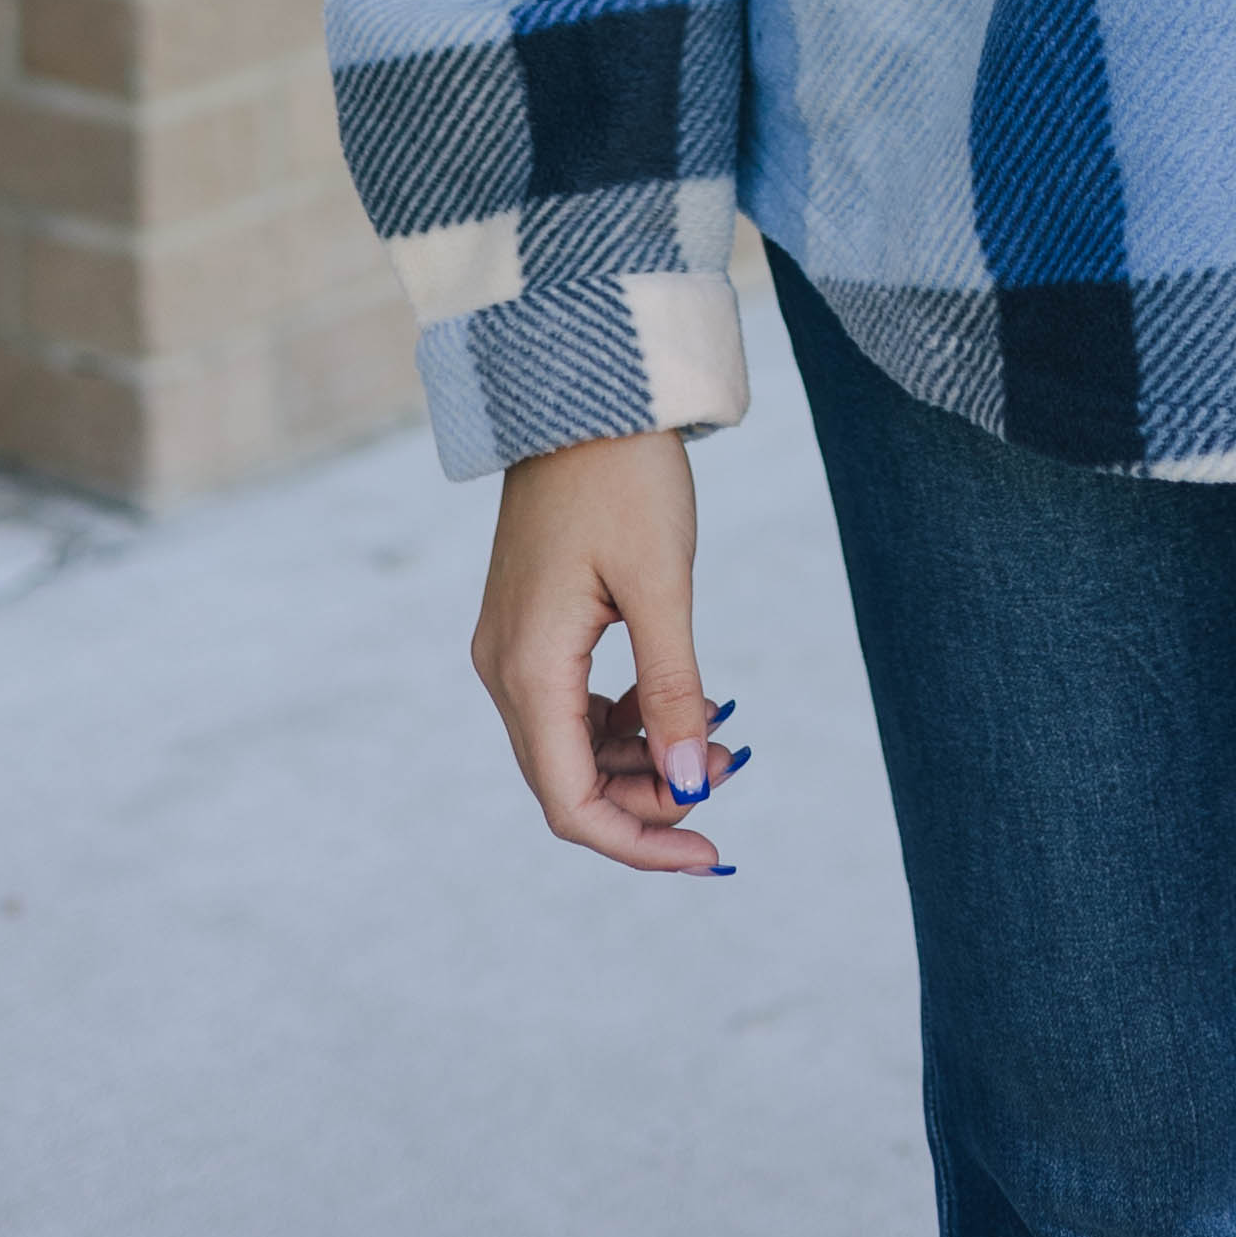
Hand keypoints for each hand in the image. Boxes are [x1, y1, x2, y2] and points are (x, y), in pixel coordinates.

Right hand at [473, 425, 745, 875]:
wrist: (584, 386)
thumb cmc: (624, 475)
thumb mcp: (662, 583)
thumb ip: (674, 690)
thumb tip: (692, 785)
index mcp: (528, 667)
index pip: (570, 801)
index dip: (639, 842)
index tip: (711, 850)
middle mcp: (503, 667)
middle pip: (569, 780)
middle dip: (651, 796)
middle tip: (732, 771)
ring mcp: (510, 644)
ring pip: (572, 745)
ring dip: (643, 757)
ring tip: (721, 739)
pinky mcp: (529, 623)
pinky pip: (571, 703)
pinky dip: (626, 718)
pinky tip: (680, 698)